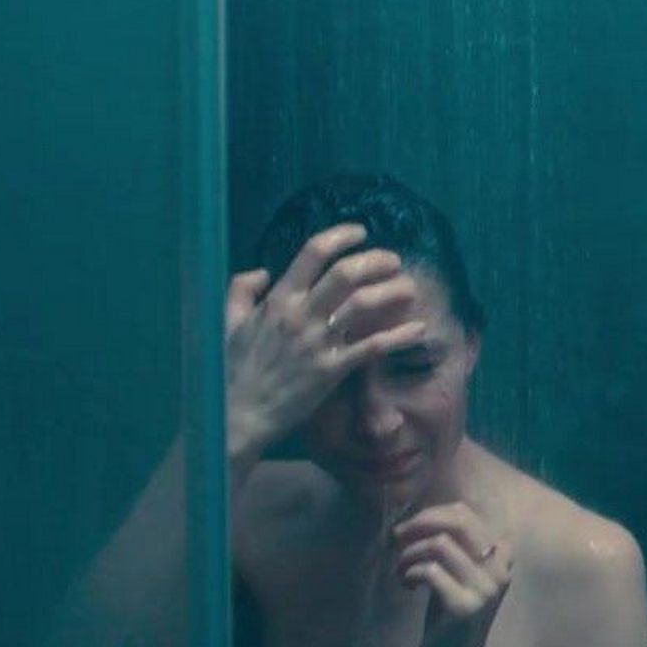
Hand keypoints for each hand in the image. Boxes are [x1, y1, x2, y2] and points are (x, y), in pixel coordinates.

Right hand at [223, 223, 432, 467]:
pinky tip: (419, 329)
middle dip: (376, 260)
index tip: (360, 231)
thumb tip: (263, 271)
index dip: (341, 236)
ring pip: (363, 304)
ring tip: (410, 288)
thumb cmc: (232, 370)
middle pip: (346, 273)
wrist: (237, 415)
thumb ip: (241, 290)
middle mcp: (300, 315)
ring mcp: (317, 342)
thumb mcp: (226, 322)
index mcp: (278, 299)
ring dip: (392, 291)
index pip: (313, 252)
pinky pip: (373, 347)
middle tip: (393, 261)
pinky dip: (400, 335)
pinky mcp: (331, 370)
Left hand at [396, 500, 513, 646]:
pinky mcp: (464, 606)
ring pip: (439, 544)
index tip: (409, 531)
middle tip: (397, 537)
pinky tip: (407, 585)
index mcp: (500, 557)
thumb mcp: (457, 574)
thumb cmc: (449, 616)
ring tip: (400, 570)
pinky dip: (410, 572)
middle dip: (420, 523)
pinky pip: (430, 571)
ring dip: (409, 553)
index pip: (465, 514)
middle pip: (458, 521)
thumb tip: (423, 516)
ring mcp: (485, 588)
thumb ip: (454, 546)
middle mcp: (499, 569)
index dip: (430, 515)